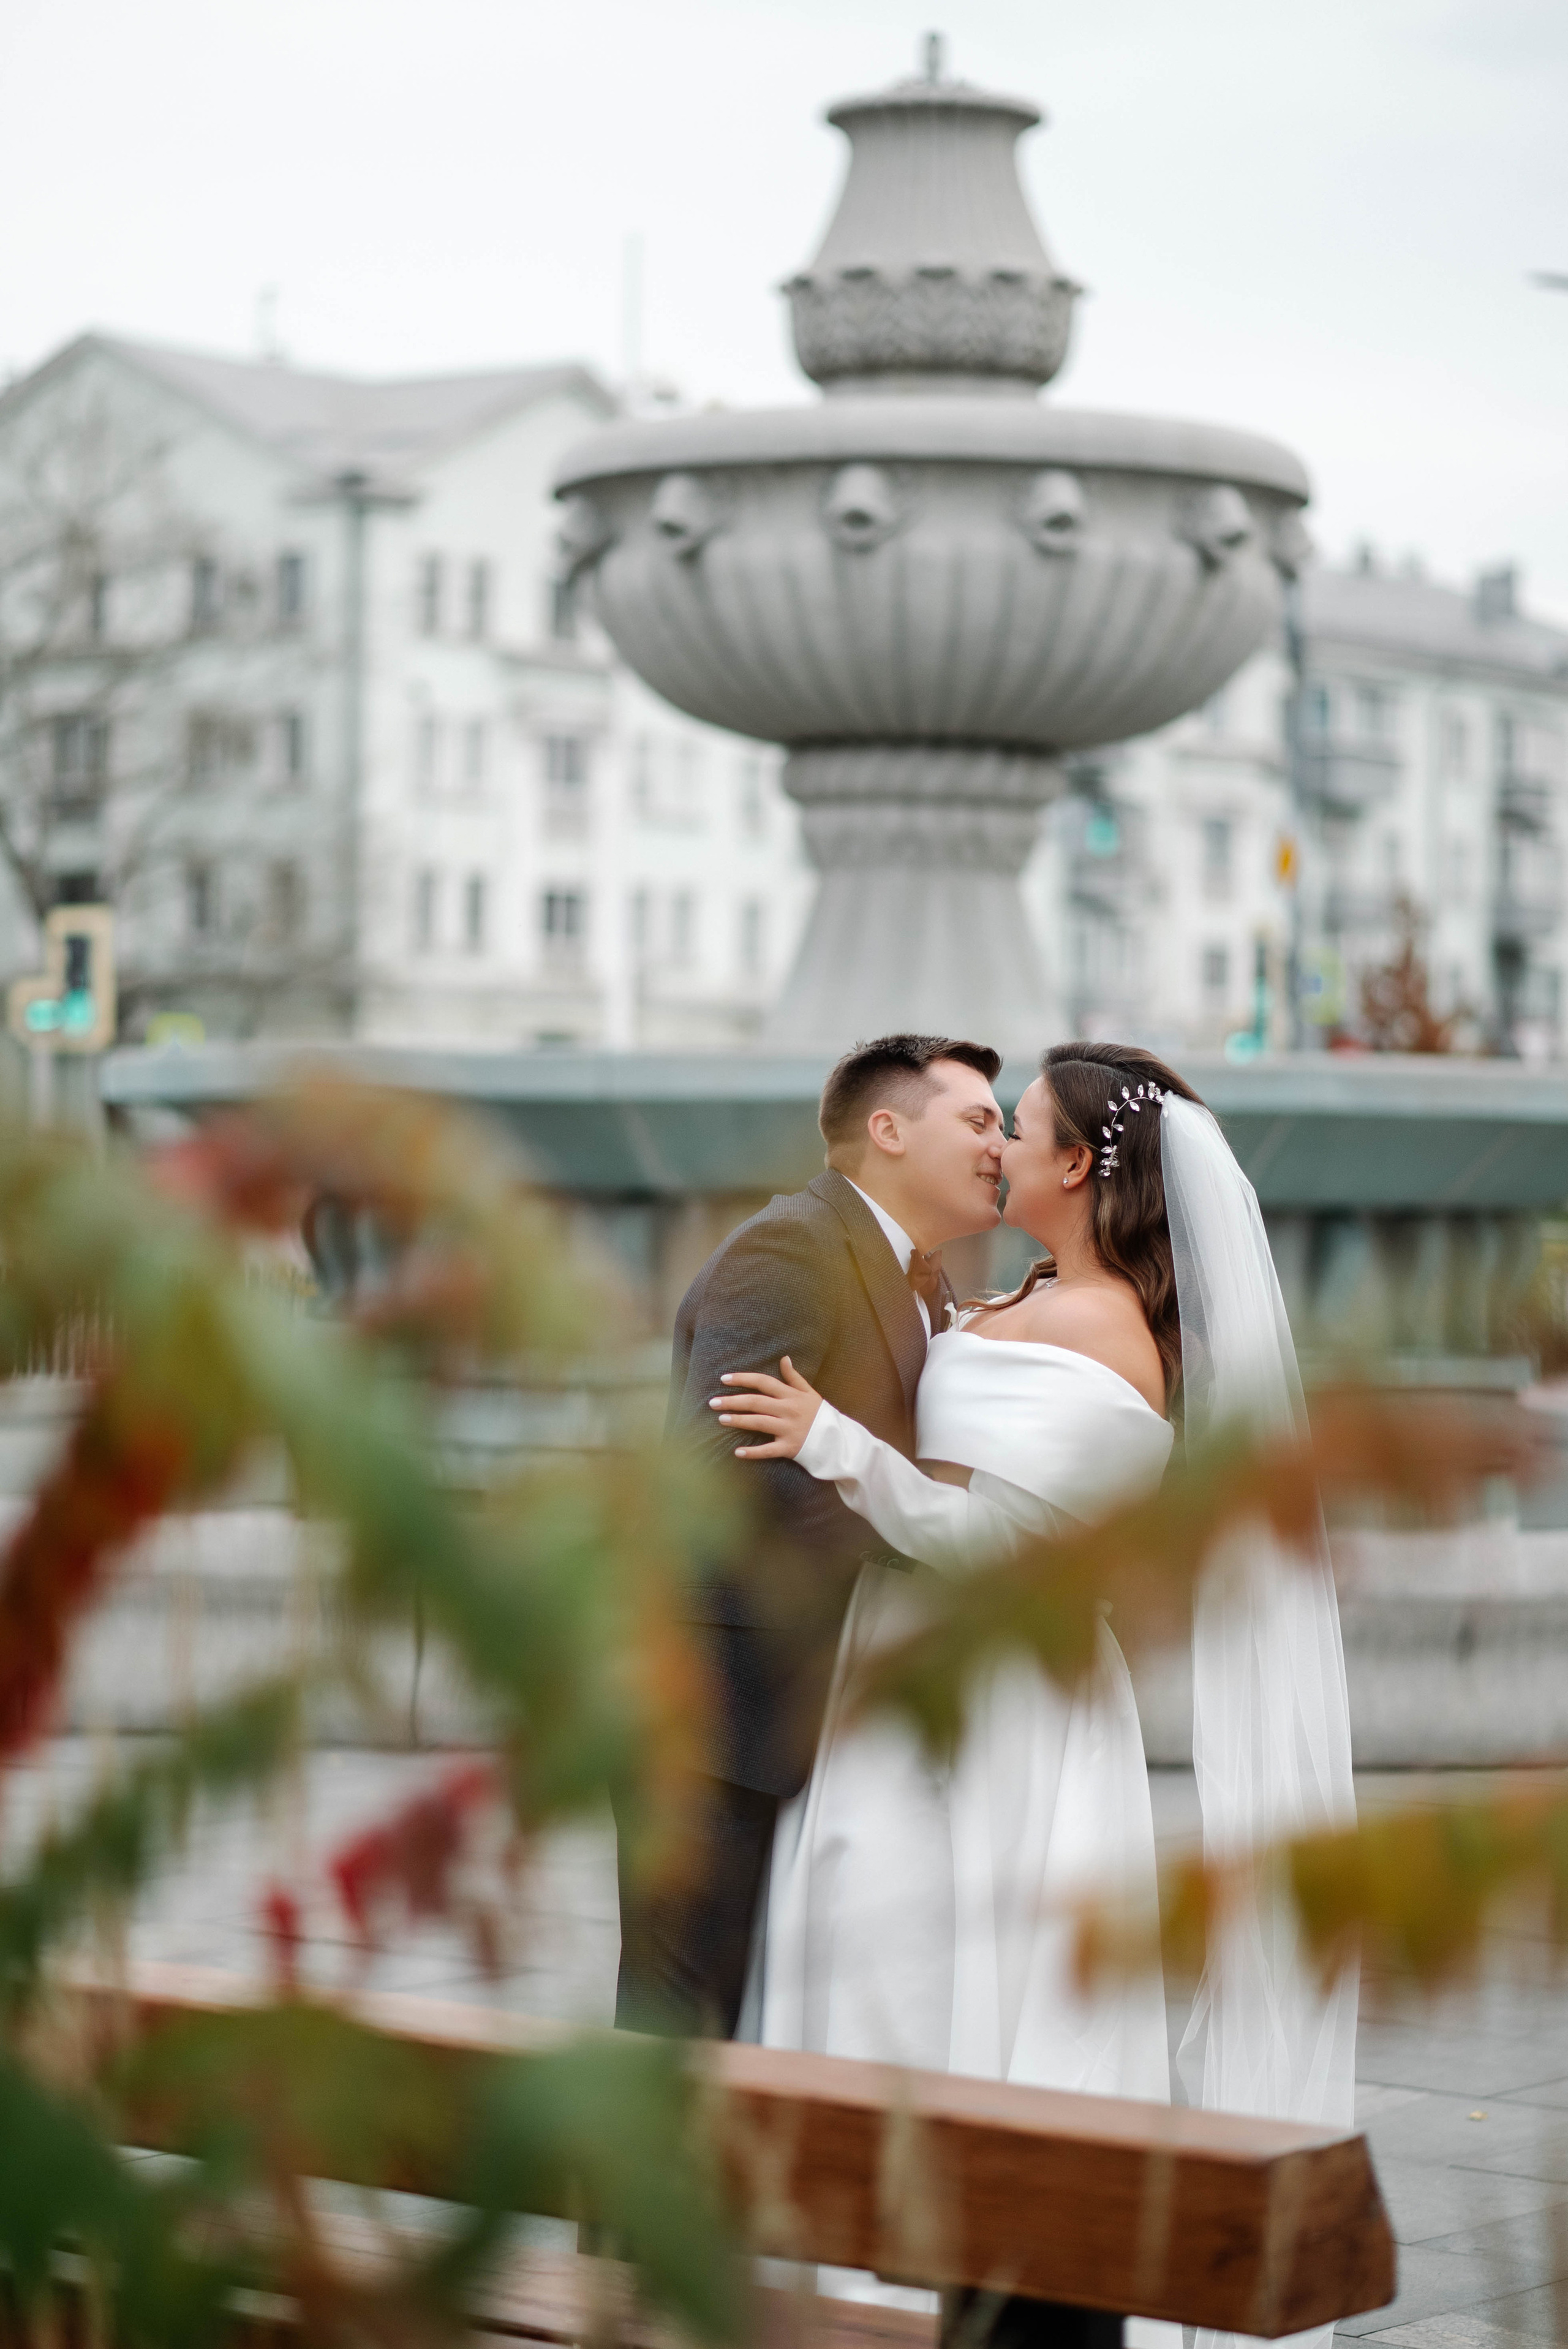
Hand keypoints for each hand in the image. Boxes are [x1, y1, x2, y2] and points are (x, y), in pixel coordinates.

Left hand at [708, 1357, 823, 1459]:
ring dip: (738, 1421)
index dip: (743, 1379)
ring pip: (758, 1423)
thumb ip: (794, 1377)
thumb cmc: (820, 1414)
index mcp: (791, 1395)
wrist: (837, 1440)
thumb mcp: (809, 1392)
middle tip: (713, 1402)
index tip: (724, 1379)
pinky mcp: (789, 1448)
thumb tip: (783, 1358)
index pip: (763, 1382)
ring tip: (721, 1419)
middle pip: (756, 1402)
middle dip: (733, 1401)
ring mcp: (788, 1429)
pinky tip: (737, 1453)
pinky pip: (768, 1450)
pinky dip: (753, 1452)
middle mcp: (788, 1410)